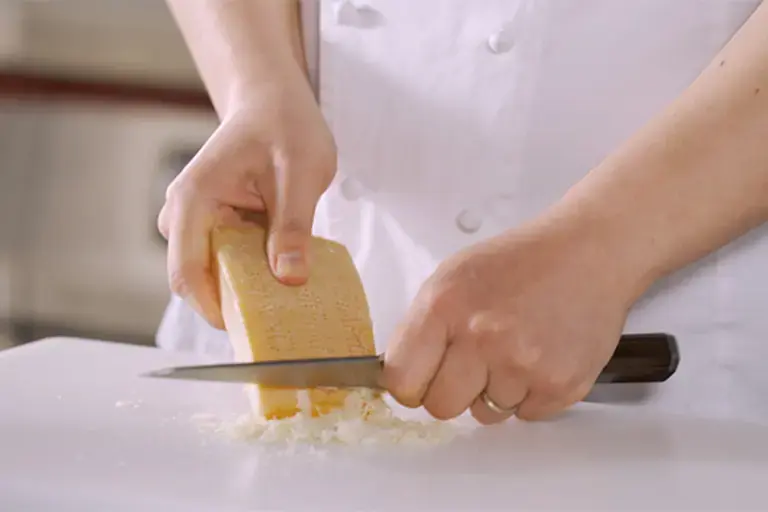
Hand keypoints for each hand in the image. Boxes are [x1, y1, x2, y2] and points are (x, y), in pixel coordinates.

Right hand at [158, 74, 336, 327]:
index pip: (187, 271)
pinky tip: (284, 276)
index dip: (211, 309)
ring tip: (286, 300)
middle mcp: (186, 212)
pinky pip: (228, 260)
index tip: (248, 332)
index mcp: (195, 198)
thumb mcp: (301, 173)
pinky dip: (253, 273)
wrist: (275, 102)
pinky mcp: (217, 224)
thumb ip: (293, 225)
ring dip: (245, 289)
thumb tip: (289, 279)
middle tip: (277, 321)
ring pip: (214, 272)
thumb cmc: (285, 126)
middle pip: (197, 277)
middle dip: (233, 303)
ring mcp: (198, 219)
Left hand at [382, 215, 644, 422]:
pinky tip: (540, 355)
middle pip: (441, 407)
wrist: (589, 254)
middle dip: (452, 391)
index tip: (421, 378)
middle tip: (472, 363)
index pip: (402, 380)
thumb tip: (399, 376)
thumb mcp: (452, 276)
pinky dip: (530, 394)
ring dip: (495, 390)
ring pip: (486, 414)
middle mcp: (482, 338)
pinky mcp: (560, 385)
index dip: (410, 383)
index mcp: (445, 306)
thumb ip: (422, 326)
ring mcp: (524, 365)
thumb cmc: (518, 262)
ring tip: (515, 349)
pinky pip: (526, 415)